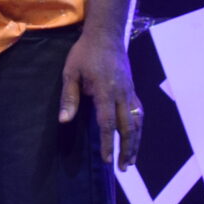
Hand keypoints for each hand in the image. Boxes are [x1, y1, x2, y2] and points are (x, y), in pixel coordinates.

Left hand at [59, 26, 142, 168]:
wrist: (106, 35)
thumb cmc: (84, 53)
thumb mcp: (70, 72)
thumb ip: (69, 97)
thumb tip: (64, 120)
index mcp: (106, 91)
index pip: (108, 123)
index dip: (108, 143)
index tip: (107, 160)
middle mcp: (122, 93)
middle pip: (128, 127)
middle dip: (126, 149)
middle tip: (122, 168)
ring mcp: (130, 91)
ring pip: (137, 121)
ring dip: (136, 142)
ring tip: (131, 160)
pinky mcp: (132, 89)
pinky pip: (139, 112)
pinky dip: (139, 128)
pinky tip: (135, 138)